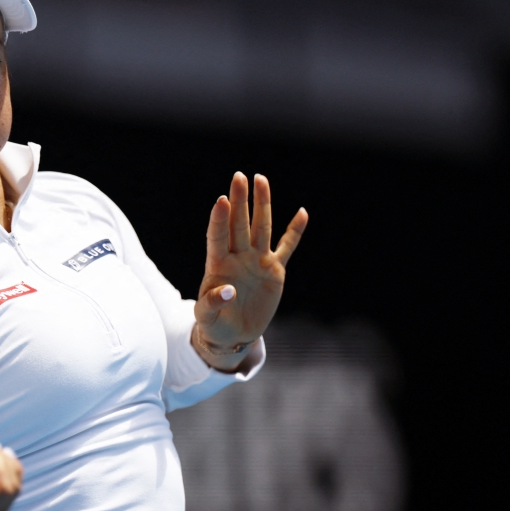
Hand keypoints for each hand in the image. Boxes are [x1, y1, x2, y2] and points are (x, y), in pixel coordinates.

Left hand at [193, 172, 307, 370]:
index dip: (219, 219)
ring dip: (262, 204)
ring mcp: (256, 261)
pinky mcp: (274, 271)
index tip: (220, 200)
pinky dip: (295, 231)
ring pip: (261, 227)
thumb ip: (212, 303)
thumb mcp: (207, 318)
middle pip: (239, 224)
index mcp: (218, 265)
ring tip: (261, 179)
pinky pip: (286, 247)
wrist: (233, 334)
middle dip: (239, 201)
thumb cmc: (214, 324)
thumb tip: (228, 291)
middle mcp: (237, 257)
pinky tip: (302, 212)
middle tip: (239, 176)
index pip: (217, 236)